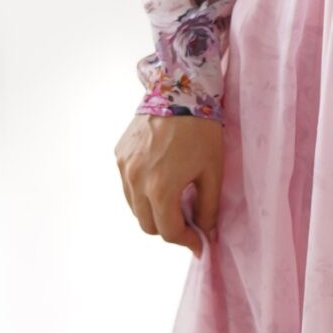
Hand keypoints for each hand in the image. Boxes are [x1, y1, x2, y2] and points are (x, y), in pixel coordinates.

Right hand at [117, 110, 225, 257]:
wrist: (180, 91)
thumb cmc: (201, 131)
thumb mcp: (212, 172)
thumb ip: (208, 208)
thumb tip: (206, 233)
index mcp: (160, 188)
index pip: (169, 232)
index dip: (187, 242)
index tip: (199, 242)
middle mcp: (136, 181)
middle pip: (148, 225)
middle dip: (169, 229)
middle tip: (188, 223)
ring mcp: (124, 168)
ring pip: (135, 208)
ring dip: (153, 213)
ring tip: (174, 203)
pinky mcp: (119, 155)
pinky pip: (128, 187)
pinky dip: (142, 194)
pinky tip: (160, 183)